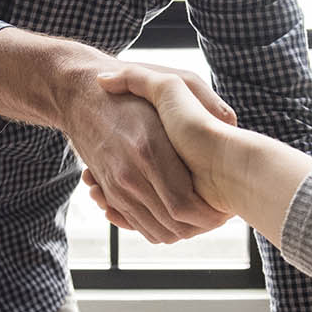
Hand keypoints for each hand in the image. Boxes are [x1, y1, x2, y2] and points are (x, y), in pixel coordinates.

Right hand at [61, 62, 235, 243]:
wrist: (79, 95)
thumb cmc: (131, 89)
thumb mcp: (173, 81)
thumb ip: (206, 101)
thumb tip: (231, 125)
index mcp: (150, 149)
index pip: (185, 204)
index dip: (210, 215)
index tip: (227, 209)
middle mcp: (130, 174)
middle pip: (172, 224)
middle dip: (201, 227)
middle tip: (220, 217)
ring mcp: (116, 186)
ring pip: (155, 230)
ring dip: (181, 231)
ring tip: (202, 217)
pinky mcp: (108, 190)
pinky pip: (136, 224)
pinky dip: (157, 227)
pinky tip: (173, 215)